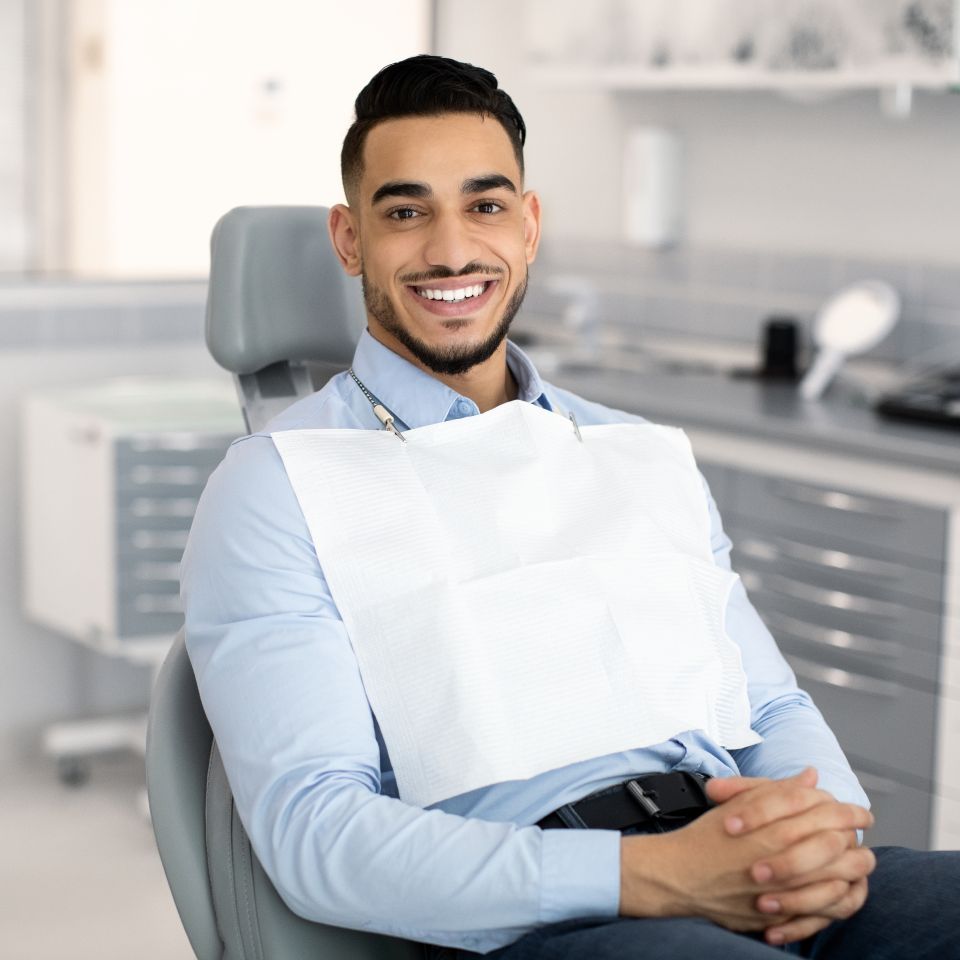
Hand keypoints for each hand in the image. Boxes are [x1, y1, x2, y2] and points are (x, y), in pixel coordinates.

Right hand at [619, 770, 873, 937]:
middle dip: (854, 835)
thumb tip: (811, 777)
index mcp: (769, 829)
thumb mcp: (737, 805)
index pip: (822, 813)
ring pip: (836, 880)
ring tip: (860, 858)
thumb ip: (777, 791)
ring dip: (853, 868)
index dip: (847, 809)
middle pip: (835, 845)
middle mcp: (778, 860)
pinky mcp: (779, 916)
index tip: (858, 810)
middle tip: (861, 829)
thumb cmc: (705, 839)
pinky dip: (838, 899)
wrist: (677, 877)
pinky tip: (843, 887)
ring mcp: (780, 892)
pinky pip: (822, 912)